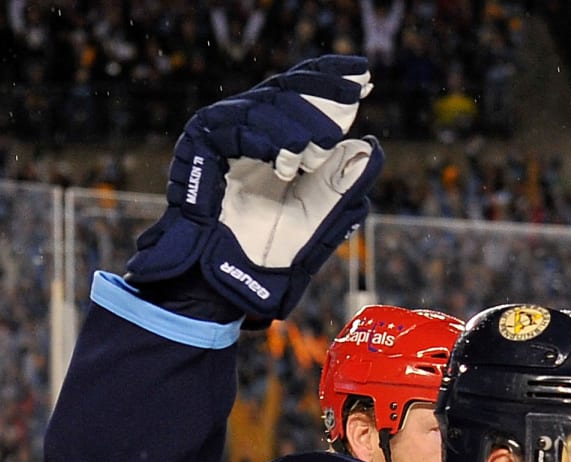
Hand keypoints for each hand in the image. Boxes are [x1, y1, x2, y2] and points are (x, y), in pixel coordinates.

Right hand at [125, 56, 383, 320]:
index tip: (366, 75)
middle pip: (288, 90)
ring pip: (268, 107)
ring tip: (312, 155)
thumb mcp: (321, 212)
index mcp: (278, 136)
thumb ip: (343, 181)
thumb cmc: (277, 248)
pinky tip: (288, 158)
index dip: (331, 79)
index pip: (303, 92)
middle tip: (355, 96)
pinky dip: (266, 140)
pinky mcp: (200, 144)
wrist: (236, 277)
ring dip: (298, 127)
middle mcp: (249, 127)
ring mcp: (224, 132)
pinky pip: (237, 129)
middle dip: (324, 92)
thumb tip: (369, 145)